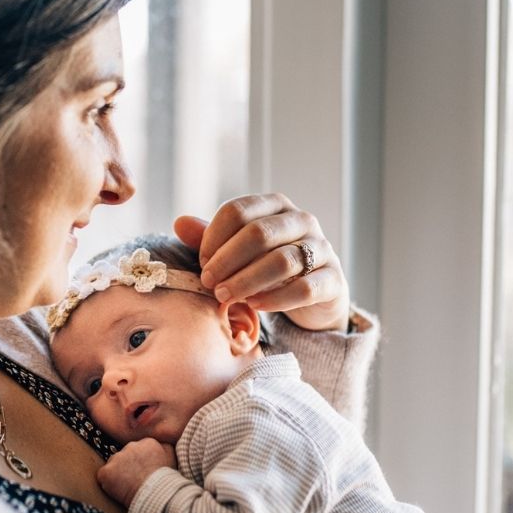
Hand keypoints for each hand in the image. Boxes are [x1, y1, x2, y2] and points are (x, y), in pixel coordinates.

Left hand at [97, 439, 176, 507]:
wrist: (155, 496)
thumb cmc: (166, 481)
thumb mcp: (173, 459)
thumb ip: (166, 447)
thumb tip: (161, 443)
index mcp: (147, 443)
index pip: (138, 450)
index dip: (141, 463)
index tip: (145, 473)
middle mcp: (130, 446)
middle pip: (125, 456)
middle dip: (128, 467)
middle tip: (136, 480)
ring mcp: (116, 458)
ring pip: (113, 465)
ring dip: (118, 474)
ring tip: (129, 487)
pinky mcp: (106, 472)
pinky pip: (103, 477)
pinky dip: (108, 484)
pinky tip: (119, 491)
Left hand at [174, 194, 349, 331]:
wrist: (314, 295)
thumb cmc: (268, 267)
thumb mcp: (238, 252)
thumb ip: (211, 238)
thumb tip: (179, 223)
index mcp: (275, 206)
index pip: (238, 211)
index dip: (214, 238)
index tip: (202, 263)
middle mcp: (301, 221)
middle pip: (259, 234)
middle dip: (227, 261)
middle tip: (209, 283)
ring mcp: (321, 248)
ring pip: (282, 261)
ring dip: (247, 281)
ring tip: (225, 297)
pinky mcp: (333, 279)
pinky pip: (305, 288)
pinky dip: (277, 298)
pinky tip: (256, 306)